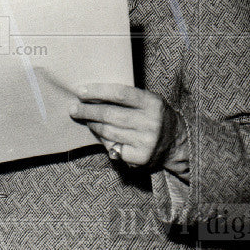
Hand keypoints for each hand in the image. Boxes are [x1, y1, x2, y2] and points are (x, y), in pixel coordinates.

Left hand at [69, 83, 185, 170]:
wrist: (176, 143)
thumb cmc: (154, 117)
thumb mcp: (148, 102)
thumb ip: (127, 98)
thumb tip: (92, 94)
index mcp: (152, 103)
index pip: (120, 94)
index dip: (98, 91)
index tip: (80, 91)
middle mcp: (150, 123)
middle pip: (110, 114)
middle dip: (88, 111)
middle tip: (74, 108)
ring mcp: (145, 142)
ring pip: (108, 131)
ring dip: (92, 124)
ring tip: (85, 119)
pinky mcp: (139, 157)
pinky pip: (112, 147)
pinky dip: (102, 139)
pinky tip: (98, 134)